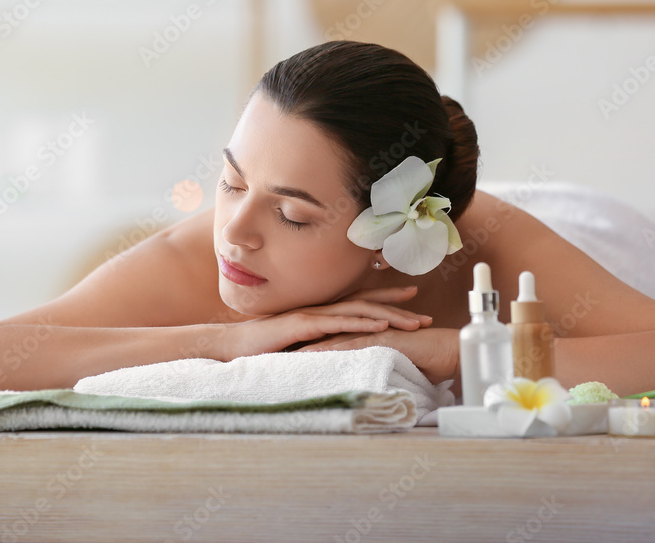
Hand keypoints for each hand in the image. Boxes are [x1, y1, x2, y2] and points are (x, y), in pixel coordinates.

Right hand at [214, 286, 431, 361]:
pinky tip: (382, 324)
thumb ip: (315, 345)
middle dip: (395, 303)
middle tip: (423, 305)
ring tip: (414, 320)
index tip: (410, 299)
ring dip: (389, 314)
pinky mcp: (303, 324)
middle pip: (364, 302)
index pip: (357, 303)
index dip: (384, 300)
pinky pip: (338, 322)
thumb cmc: (259, 349)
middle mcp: (319, 309)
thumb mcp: (295, 346)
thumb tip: (334, 354)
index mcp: (318, 314)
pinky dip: (362, 322)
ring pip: (358, 310)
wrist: (230, 346)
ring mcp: (312, 314)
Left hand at [295, 326, 460, 385]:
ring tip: (288, 354)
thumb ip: (381, 370)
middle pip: (328, 335)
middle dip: (303, 342)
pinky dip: (334, 348)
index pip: (334, 340)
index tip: (288, 354)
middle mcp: (368, 330)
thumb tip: (370, 385)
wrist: (451, 352)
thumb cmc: (429, 361)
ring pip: (336, 337)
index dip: (311, 345)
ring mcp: (375, 331)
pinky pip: (355, 342)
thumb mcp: (396, 367)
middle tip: (277, 349)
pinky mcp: (383, 338)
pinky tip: (316, 354)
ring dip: (312, 345)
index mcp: (368, 335)